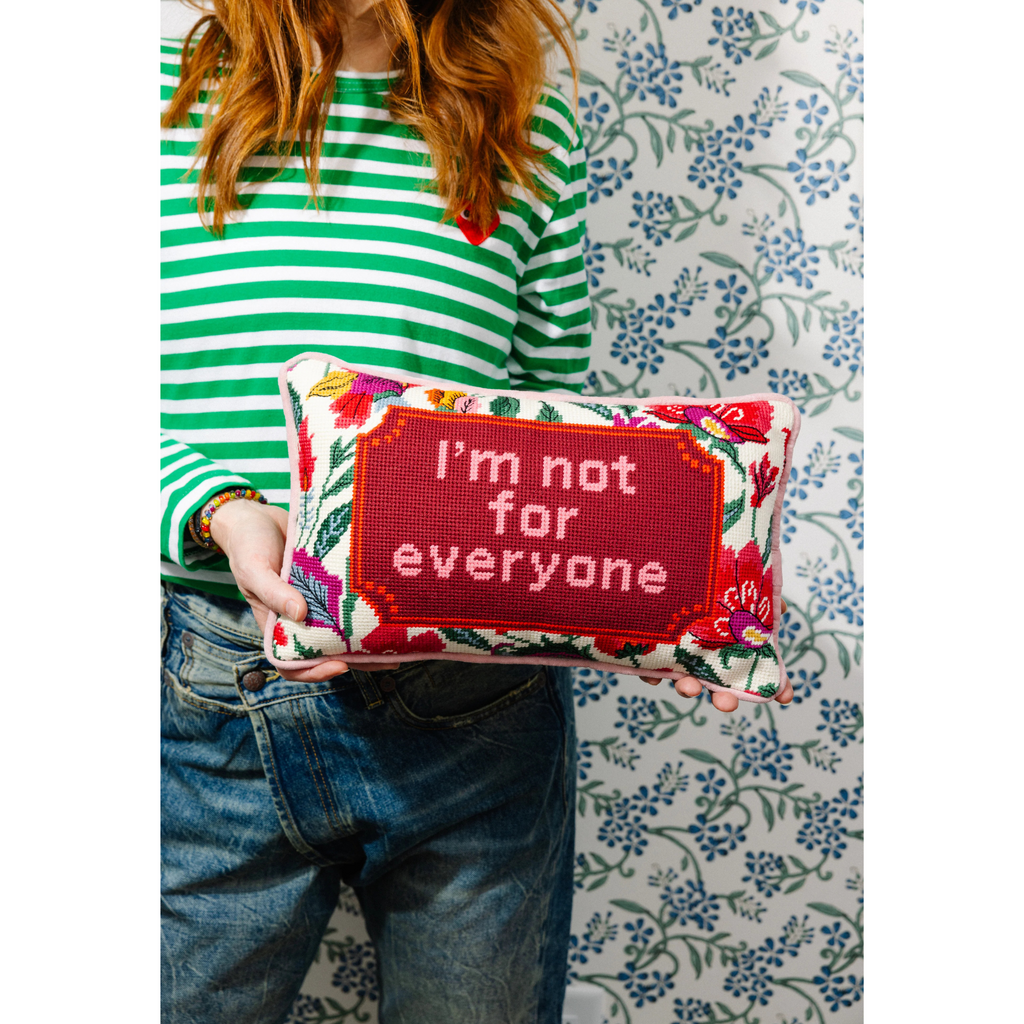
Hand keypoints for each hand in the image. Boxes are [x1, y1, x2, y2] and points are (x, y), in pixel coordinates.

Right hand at [209, 499, 399, 682]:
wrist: (256, 516)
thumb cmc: (247, 545)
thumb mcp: (253, 569)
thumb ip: (273, 592)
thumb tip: (301, 614)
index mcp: (277, 626)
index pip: (294, 663)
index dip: (315, 672)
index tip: (340, 665)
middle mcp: (302, 619)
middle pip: (332, 650)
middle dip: (360, 659)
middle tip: (390, 657)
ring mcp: (319, 601)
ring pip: (347, 627)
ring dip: (371, 636)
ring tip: (402, 637)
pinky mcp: (333, 582)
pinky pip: (351, 598)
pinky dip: (368, 604)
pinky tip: (391, 603)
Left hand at [638, 600, 792, 712]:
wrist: (653, 575)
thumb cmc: (701, 585)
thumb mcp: (731, 586)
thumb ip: (757, 597)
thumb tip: (781, 608)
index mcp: (728, 644)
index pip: (754, 670)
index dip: (772, 685)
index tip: (786, 698)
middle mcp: (703, 655)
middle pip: (717, 686)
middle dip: (723, 699)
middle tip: (727, 704)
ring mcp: (676, 656)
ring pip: (683, 681)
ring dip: (688, 689)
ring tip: (690, 688)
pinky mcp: (648, 651)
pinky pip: (649, 669)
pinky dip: (651, 676)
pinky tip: (653, 677)